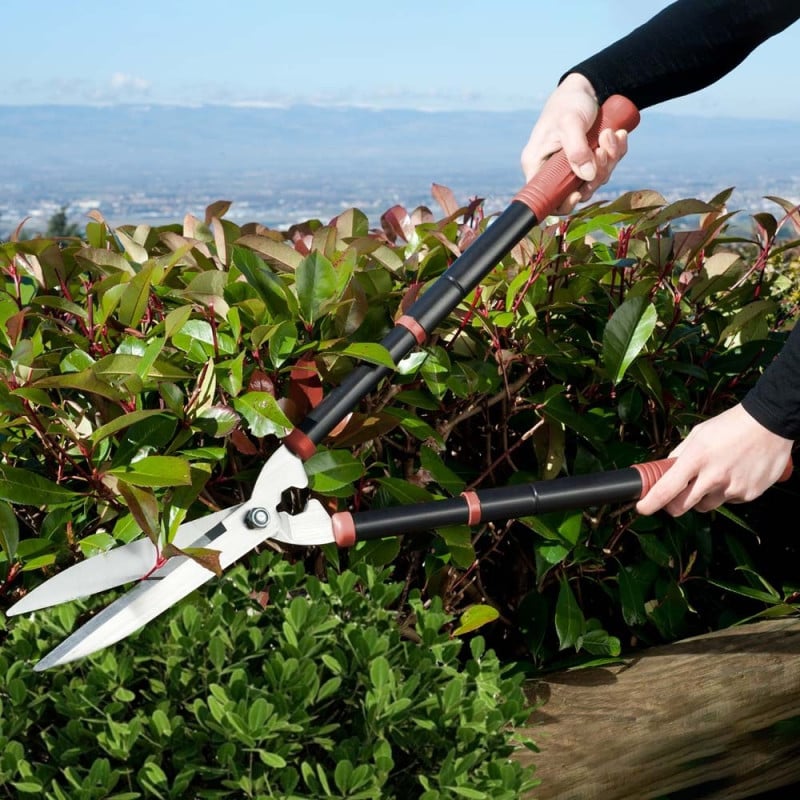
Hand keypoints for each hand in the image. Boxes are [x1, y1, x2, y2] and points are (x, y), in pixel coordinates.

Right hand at [521, 73, 628, 212]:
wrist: (585, 87)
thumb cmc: (569, 103)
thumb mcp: (570, 123)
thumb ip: (577, 150)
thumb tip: (588, 177)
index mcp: (537, 164)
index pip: (545, 197)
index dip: (563, 203)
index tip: (579, 192)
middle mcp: (552, 170)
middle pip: (575, 192)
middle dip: (595, 175)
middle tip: (602, 150)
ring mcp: (571, 167)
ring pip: (594, 180)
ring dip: (609, 160)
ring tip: (610, 134)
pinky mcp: (587, 161)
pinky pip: (605, 168)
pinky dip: (615, 153)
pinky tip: (618, 135)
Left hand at [636, 404, 793, 515]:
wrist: (770, 424)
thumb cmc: (731, 426)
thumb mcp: (698, 434)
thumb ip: (679, 455)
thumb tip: (665, 471)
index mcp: (696, 459)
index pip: (666, 490)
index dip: (650, 503)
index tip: (642, 508)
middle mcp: (713, 477)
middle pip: (681, 507)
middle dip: (673, 505)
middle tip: (675, 496)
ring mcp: (732, 488)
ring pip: (705, 505)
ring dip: (702, 497)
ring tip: (713, 475)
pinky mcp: (749, 494)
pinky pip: (727, 501)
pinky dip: (725, 493)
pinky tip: (733, 474)